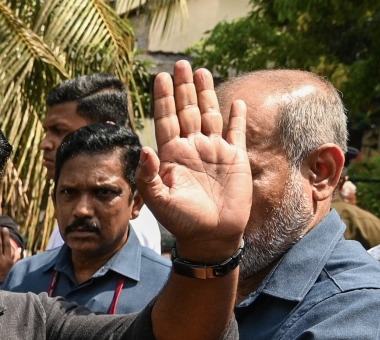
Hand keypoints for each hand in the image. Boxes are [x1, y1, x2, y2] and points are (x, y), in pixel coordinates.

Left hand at [139, 60, 249, 262]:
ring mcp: (213, 151)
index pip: (166, 119)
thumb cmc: (182, 221)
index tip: (160, 77)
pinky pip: (235, 132)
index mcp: (172, 155)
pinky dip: (236, 117)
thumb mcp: (159, 200)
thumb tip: (143, 149)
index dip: (163, 98)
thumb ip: (147, 176)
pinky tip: (236, 102)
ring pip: (209, 114)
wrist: (211, 236)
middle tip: (181, 63)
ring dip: (206, 93)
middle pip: (186, 109)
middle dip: (183, 87)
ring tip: (201, 71)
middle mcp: (192, 148)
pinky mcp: (234, 158)